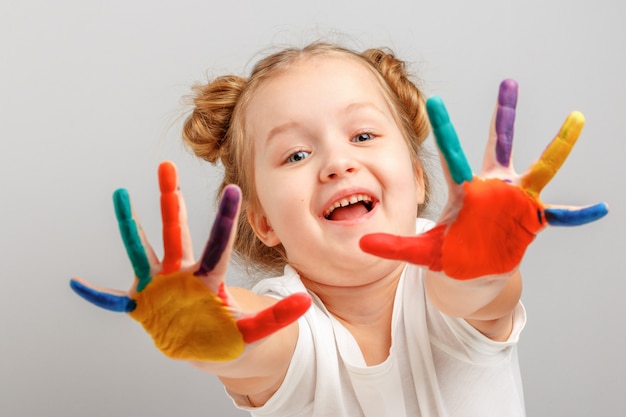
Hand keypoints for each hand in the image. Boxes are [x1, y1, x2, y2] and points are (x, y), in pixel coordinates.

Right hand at [70, 161, 310, 360]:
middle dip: (171, 199)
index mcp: (208, 278)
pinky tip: (78, 283)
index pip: (217, 245)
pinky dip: (97, 294)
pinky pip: (114, 300)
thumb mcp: (253, 330)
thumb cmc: (228, 334)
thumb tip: (308, 302)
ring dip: (129, 225)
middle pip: (175, 231)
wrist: (205, 348)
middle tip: (166, 164)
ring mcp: (159, 287)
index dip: (224, 220)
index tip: (233, 189)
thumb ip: (276, 317)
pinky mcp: (142, 305)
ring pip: (142, 250)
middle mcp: (181, 274)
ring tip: (120, 194)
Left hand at [360, 80, 607, 279]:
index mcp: (463, 189)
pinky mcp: (532, 219)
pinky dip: (579, 213)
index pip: (451, 154)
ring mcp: (514, 200)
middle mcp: (491, 187)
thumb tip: (361, 246)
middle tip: (507, 83)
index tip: (434, 99)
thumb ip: (393, 248)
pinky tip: (601, 208)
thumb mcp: (420, 251)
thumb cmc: (448, 255)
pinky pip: (561, 215)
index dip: (444, 129)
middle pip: (498, 144)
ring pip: (539, 167)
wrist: (474, 271)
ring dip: (557, 146)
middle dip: (502, 116)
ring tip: (575, 119)